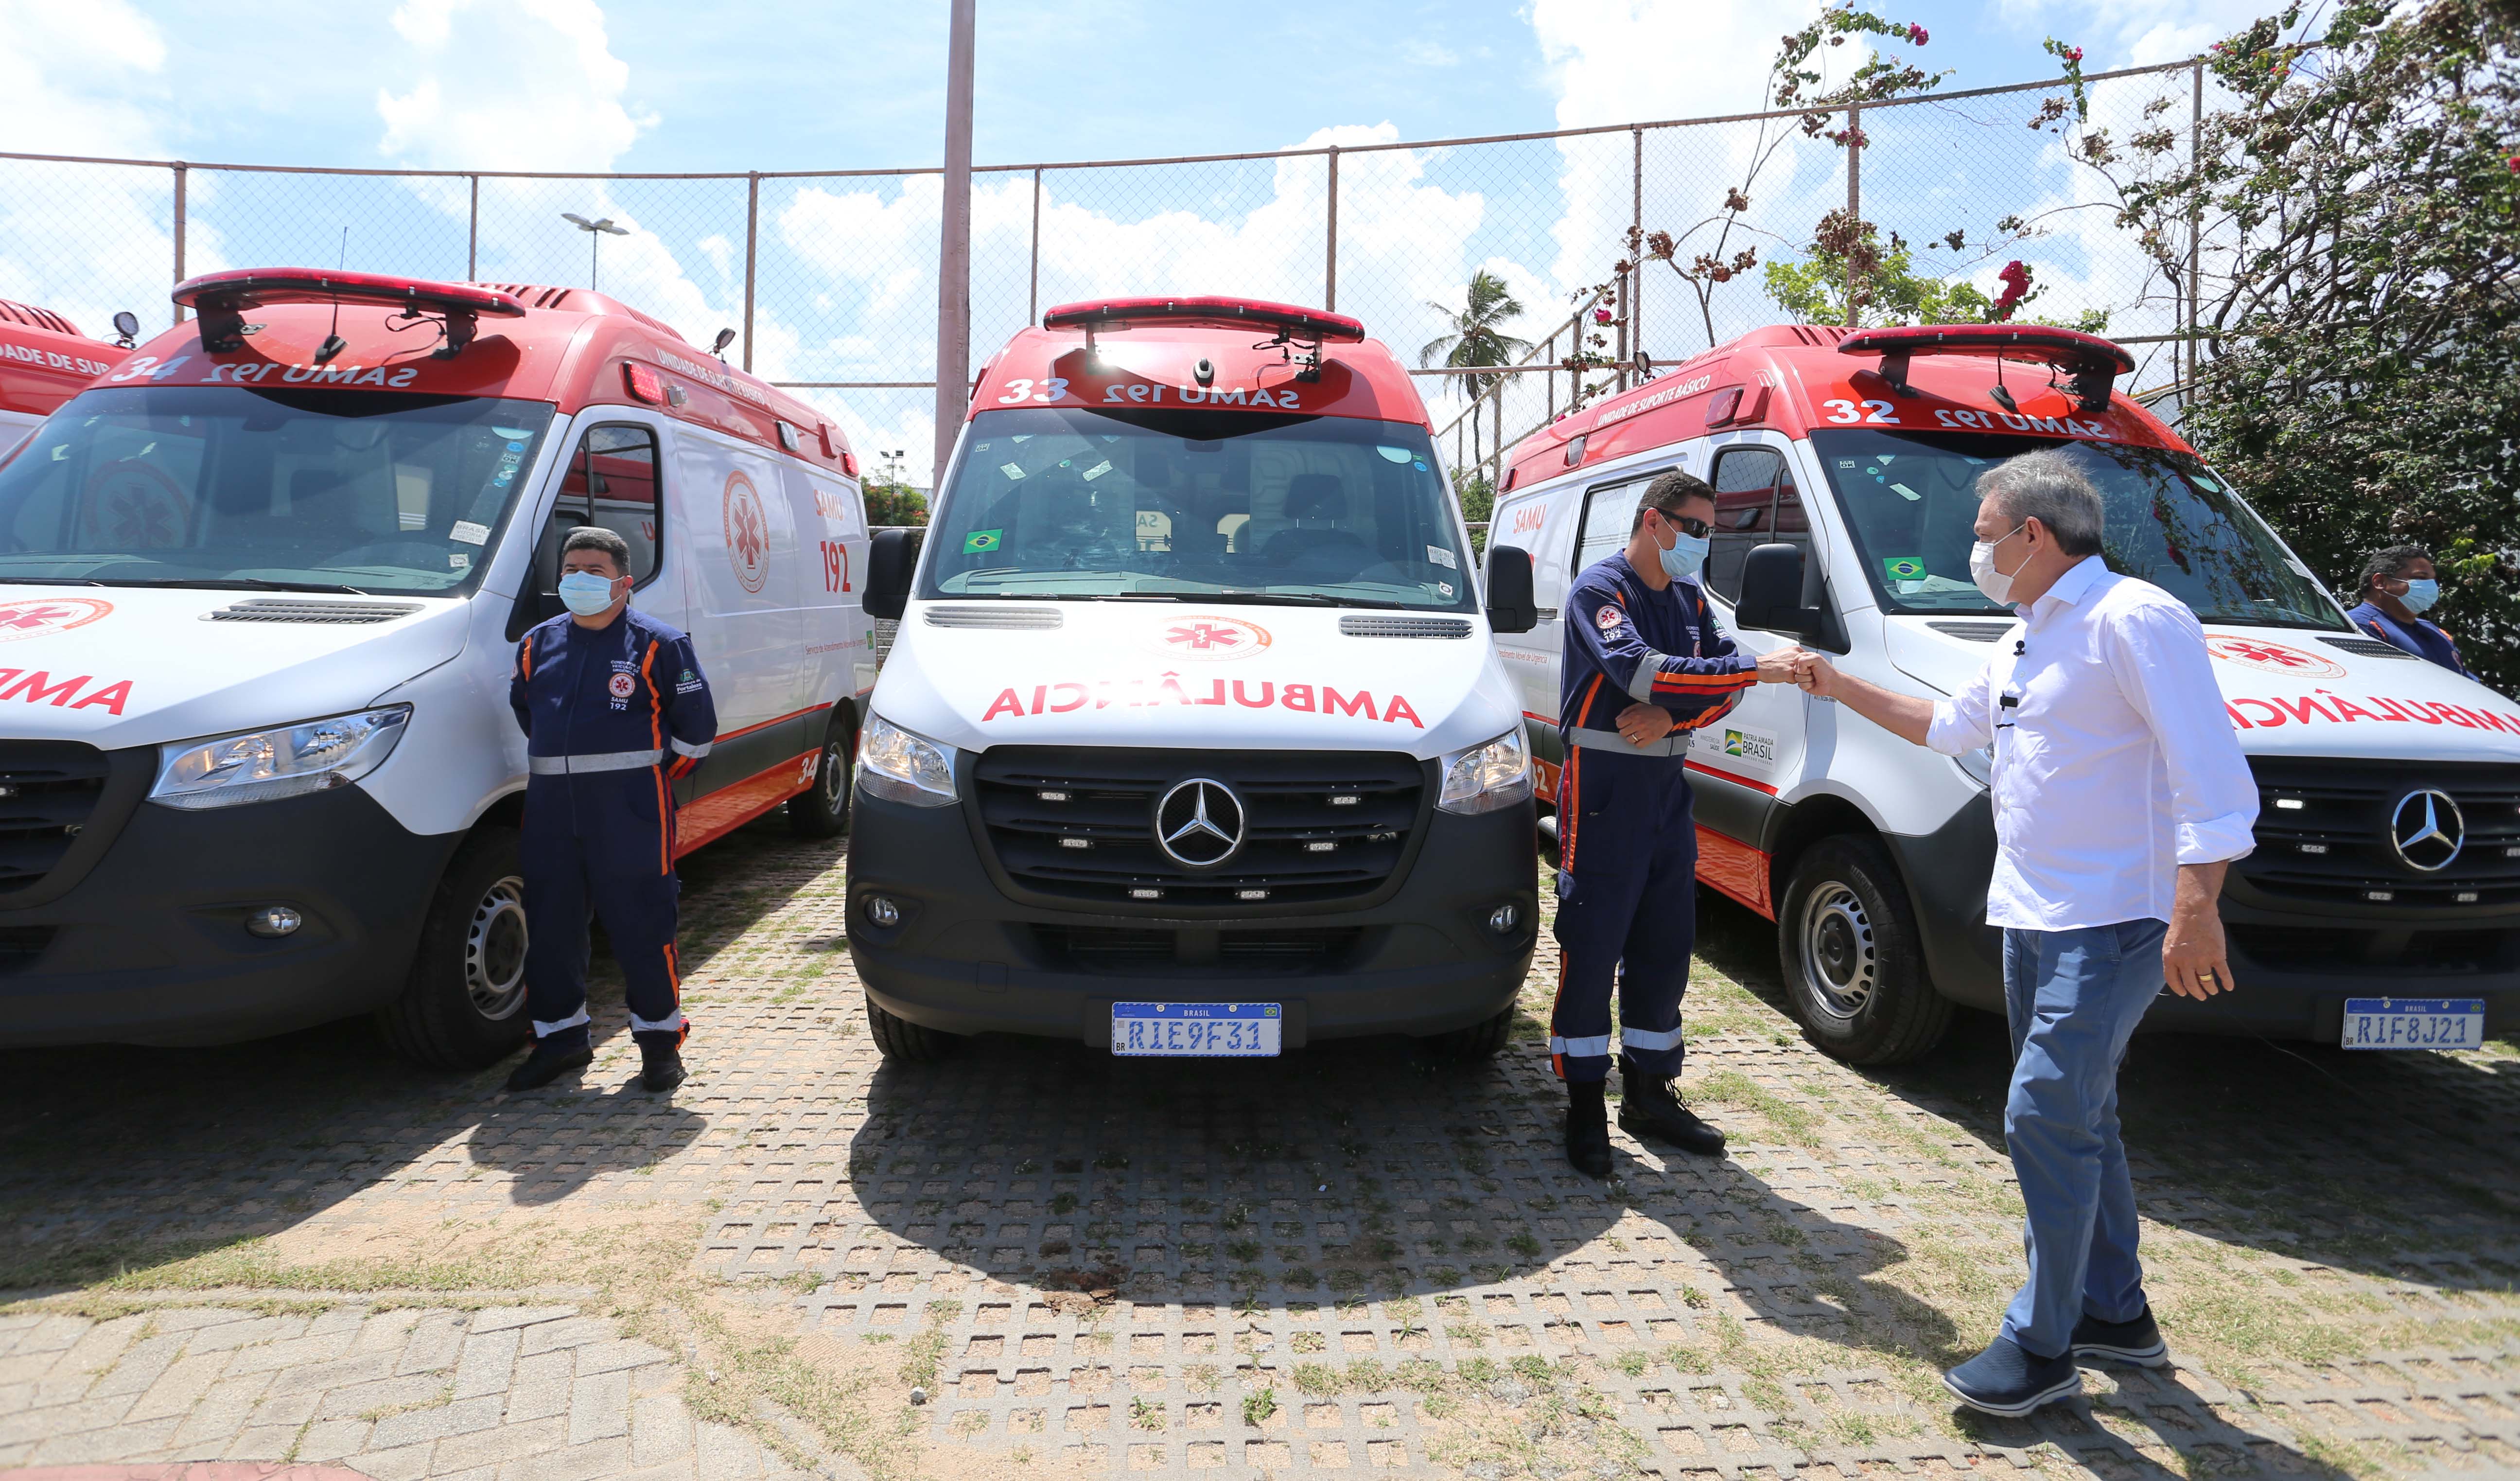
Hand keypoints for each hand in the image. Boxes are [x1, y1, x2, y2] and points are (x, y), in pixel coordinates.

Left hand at [1615, 702, 1674, 745]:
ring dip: (1631, 738)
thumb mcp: (1638, 706)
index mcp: (1634, 715)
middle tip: (1631, 729)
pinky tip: (1641, 738)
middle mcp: (1638, 724)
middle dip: (1625, 731)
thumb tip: (1617, 719)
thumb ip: (1626, 711)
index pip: (1619, 724)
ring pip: (1629, 740)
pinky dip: (1638, 743)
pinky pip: (1638, 745)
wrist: (1668, 714)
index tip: (1625, 724)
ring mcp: (1644, 732)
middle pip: (1622, 733)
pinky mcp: (1650, 739)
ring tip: (1636, 734)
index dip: (1621, 724)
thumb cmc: (1652, 709)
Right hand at [1754, 648, 1803, 684]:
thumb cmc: (1770, 661)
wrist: (1760, 666)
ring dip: (1796, 676)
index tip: (1797, 667)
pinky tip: (1783, 676)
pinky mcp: (1790, 674)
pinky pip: (1796, 681)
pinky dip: (1790, 681)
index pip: (1808, 659)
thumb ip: (1795, 656)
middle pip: (1807, 667)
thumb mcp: (1785, 653)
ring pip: (1803, 675)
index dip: (1803, 665)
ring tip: (1786, 673)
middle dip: (1801, 671)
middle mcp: (1796, 657)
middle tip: (1790, 671)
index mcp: (1796, 650)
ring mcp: (1794, 666)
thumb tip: (1801, 662)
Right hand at [1795, 652, 1842, 700]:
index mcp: (1806, 659)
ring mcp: (1803, 676)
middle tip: (1813, 671)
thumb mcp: (1816, 658)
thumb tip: (1797, 668)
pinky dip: (1808, 684)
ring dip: (1807, 678)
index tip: (1809, 664)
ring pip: (1797, 678)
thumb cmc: (1827, 671)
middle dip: (1805, 671)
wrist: (1831, 683)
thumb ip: (1803, 659)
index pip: (1796, 659)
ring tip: (1814, 677)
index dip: (1801, 663)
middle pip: (1795, 669)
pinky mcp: (1803, 684)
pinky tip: (1813, 683)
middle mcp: (1804, 667)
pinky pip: (1800, 685)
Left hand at [2163, 862, 2234, 999]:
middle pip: (2191, 984)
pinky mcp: (2217, 956)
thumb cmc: (2181, 924)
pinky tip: (2229, 987)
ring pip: (2207, 981)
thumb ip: (2174, 957)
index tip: (2184, 993)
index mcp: (2171, 959)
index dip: (2179, 989)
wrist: (2195, 911)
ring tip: (2213, 991)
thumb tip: (2178, 971)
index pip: (2173, 980)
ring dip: (2210, 988)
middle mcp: (2185, 962)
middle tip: (2201, 996)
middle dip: (2197, 993)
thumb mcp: (2169, 943)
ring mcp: (2202, 960)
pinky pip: (2223, 973)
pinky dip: (2227, 982)